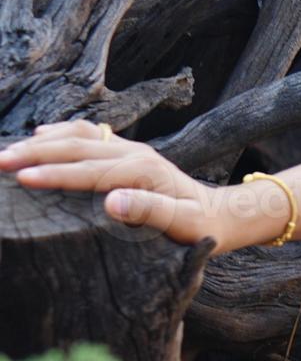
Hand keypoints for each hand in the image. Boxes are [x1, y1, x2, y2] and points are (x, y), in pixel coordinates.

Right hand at [0, 120, 233, 255]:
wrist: (220, 214)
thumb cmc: (200, 227)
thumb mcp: (182, 226)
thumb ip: (149, 213)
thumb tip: (111, 201)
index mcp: (143, 172)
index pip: (89, 172)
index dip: (54, 174)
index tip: (21, 178)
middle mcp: (135, 154)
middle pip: (76, 147)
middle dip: (34, 153)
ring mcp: (130, 149)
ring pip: (79, 136)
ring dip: (42, 141)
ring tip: (6, 152)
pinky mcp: (127, 152)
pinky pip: (88, 135)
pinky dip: (61, 133)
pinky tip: (39, 136)